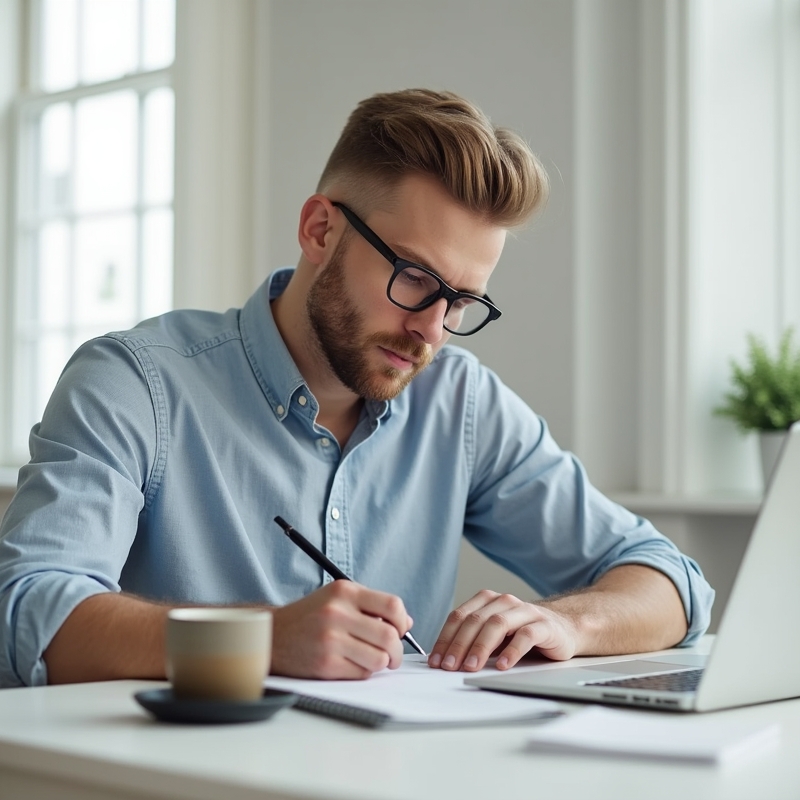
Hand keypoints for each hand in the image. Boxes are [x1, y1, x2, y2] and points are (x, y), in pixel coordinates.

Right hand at [270, 580, 411, 679]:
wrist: (273, 635)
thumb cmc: (310, 616)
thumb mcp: (337, 599)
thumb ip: (371, 606)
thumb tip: (406, 622)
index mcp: (344, 591)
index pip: (393, 605)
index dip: (402, 621)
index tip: (399, 630)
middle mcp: (337, 612)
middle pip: (389, 636)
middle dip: (397, 651)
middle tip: (392, 655)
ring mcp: (331, 639)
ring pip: (379, 658)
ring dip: (381, 663)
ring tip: (371, 659)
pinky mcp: (325, 664)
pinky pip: (362, 673)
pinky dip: (363, 672)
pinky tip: (351, 664)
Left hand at [427, 590, 578, 671]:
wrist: (564, 629)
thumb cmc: (523, 634)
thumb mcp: (494, 636)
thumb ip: (473, 641)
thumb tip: (444, 660)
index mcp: (487, 601)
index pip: (460, 617)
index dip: (445, 638)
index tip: (436, 660)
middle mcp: (504, 602)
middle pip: (476, 620)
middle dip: (459, 644)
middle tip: (449, 666)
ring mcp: (525, 611)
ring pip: (497, 624)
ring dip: (481, 647)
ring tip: (471, 666)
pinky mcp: (544, 625)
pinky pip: (526, 635)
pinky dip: (512, 650)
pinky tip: (503, 665)